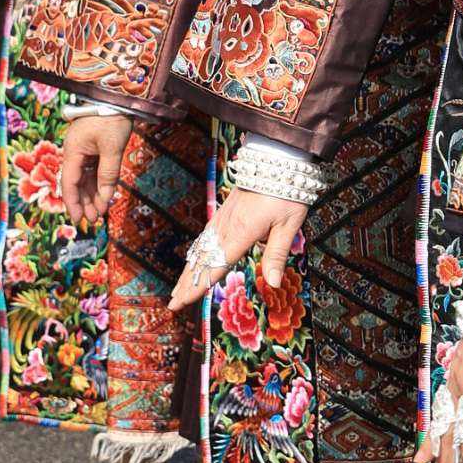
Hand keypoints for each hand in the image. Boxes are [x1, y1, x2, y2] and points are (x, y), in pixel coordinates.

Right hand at [60, 112, 133, 228]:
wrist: (119, 97)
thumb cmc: (112, 119)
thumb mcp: (112, 148)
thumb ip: (108, 173)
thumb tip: (106, 197)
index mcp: (73, 151)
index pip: (69, 183)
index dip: (73, 202)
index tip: (78, 219)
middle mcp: (75, 152)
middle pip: (76, 183)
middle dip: (84, 202)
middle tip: (94, 220)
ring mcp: (84, 150)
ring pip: (85, 178)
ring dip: (91, 195)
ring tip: (99, 213)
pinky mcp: (94, 148)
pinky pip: (93, 170)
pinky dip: (98, 184)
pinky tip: (103, 196)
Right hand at [166, 188, 305, 310]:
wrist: (278, 158)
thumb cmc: (287, 191)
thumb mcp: (289, 224)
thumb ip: (278, 254)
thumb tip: (274, 283)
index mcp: (242, 232)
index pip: (216, 266)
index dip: (198, 286)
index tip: (182, 302)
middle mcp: (227, 226)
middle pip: (202, 261)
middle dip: (186, 284)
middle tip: (173, 304)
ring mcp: (224, 217)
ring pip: (201, 249)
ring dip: (188, 270)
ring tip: (177, 289)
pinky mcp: (225, 210)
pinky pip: (206, 236)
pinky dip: (196, 252)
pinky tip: (193, 260)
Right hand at [427, 337, 462, 462]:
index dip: (459, 456)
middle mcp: (459, 385)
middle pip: (447, 427)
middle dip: (441, 456)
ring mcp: (455, 374)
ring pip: (440, 412)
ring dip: (433, 437)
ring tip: (422, 458)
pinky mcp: (456, 365)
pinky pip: (442, 398)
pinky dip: (437, 416)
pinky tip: (437, 422)